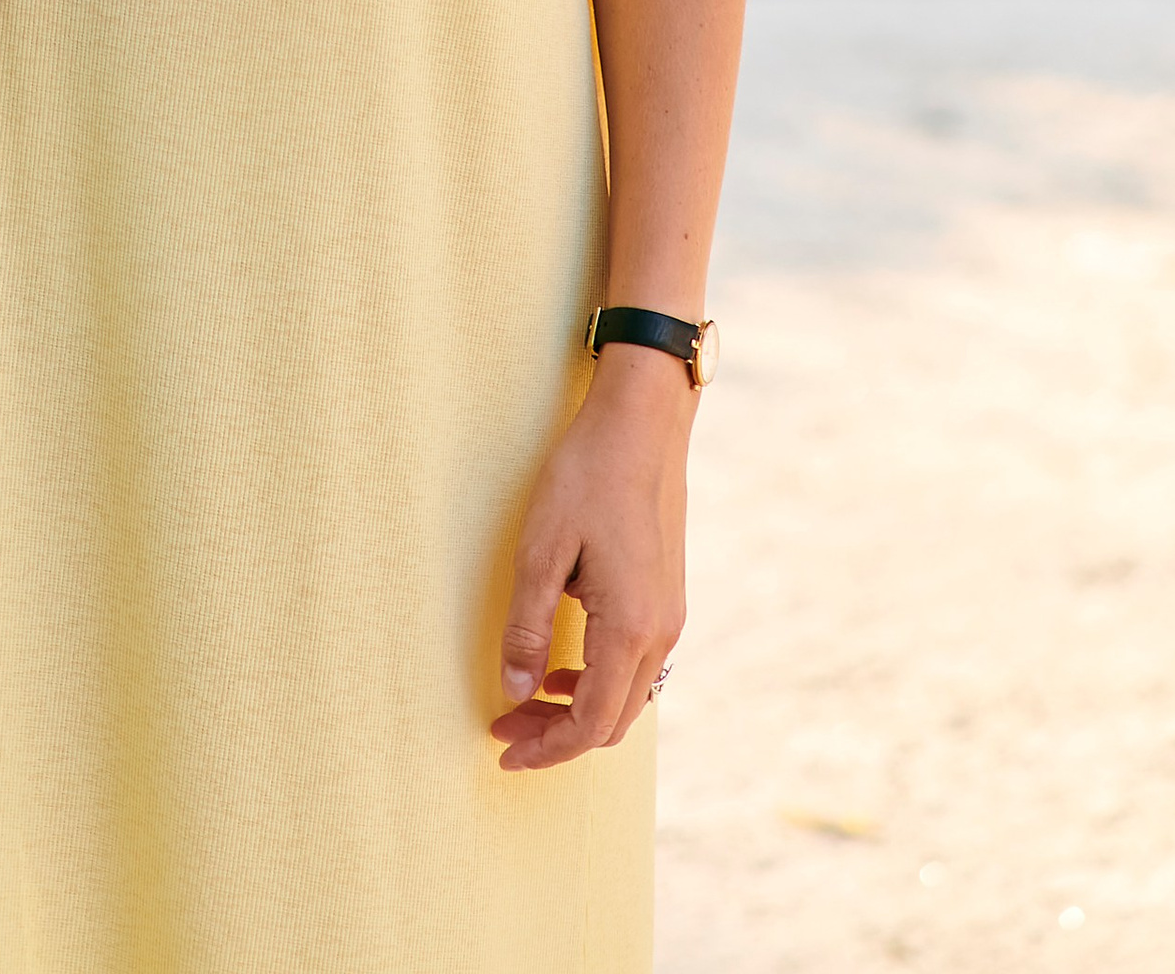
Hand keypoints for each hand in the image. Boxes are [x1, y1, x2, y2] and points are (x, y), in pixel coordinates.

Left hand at [490, 348, 689, 769]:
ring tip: (528, 698)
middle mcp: (660, 632)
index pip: (591, 722)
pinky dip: (599, 680)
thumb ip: (527, 627)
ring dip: (579, 710)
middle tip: (506, 727)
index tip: (504, 751)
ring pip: (628, 695)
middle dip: (558, 735)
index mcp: (630, 627)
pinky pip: (636, 665)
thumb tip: (517, 691)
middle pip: (613, 720)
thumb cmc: (586, 476)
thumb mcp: (540, 549)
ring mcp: (670, 616)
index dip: (547, 747)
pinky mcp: (667, 597)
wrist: (643, 423)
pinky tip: (564, 662)